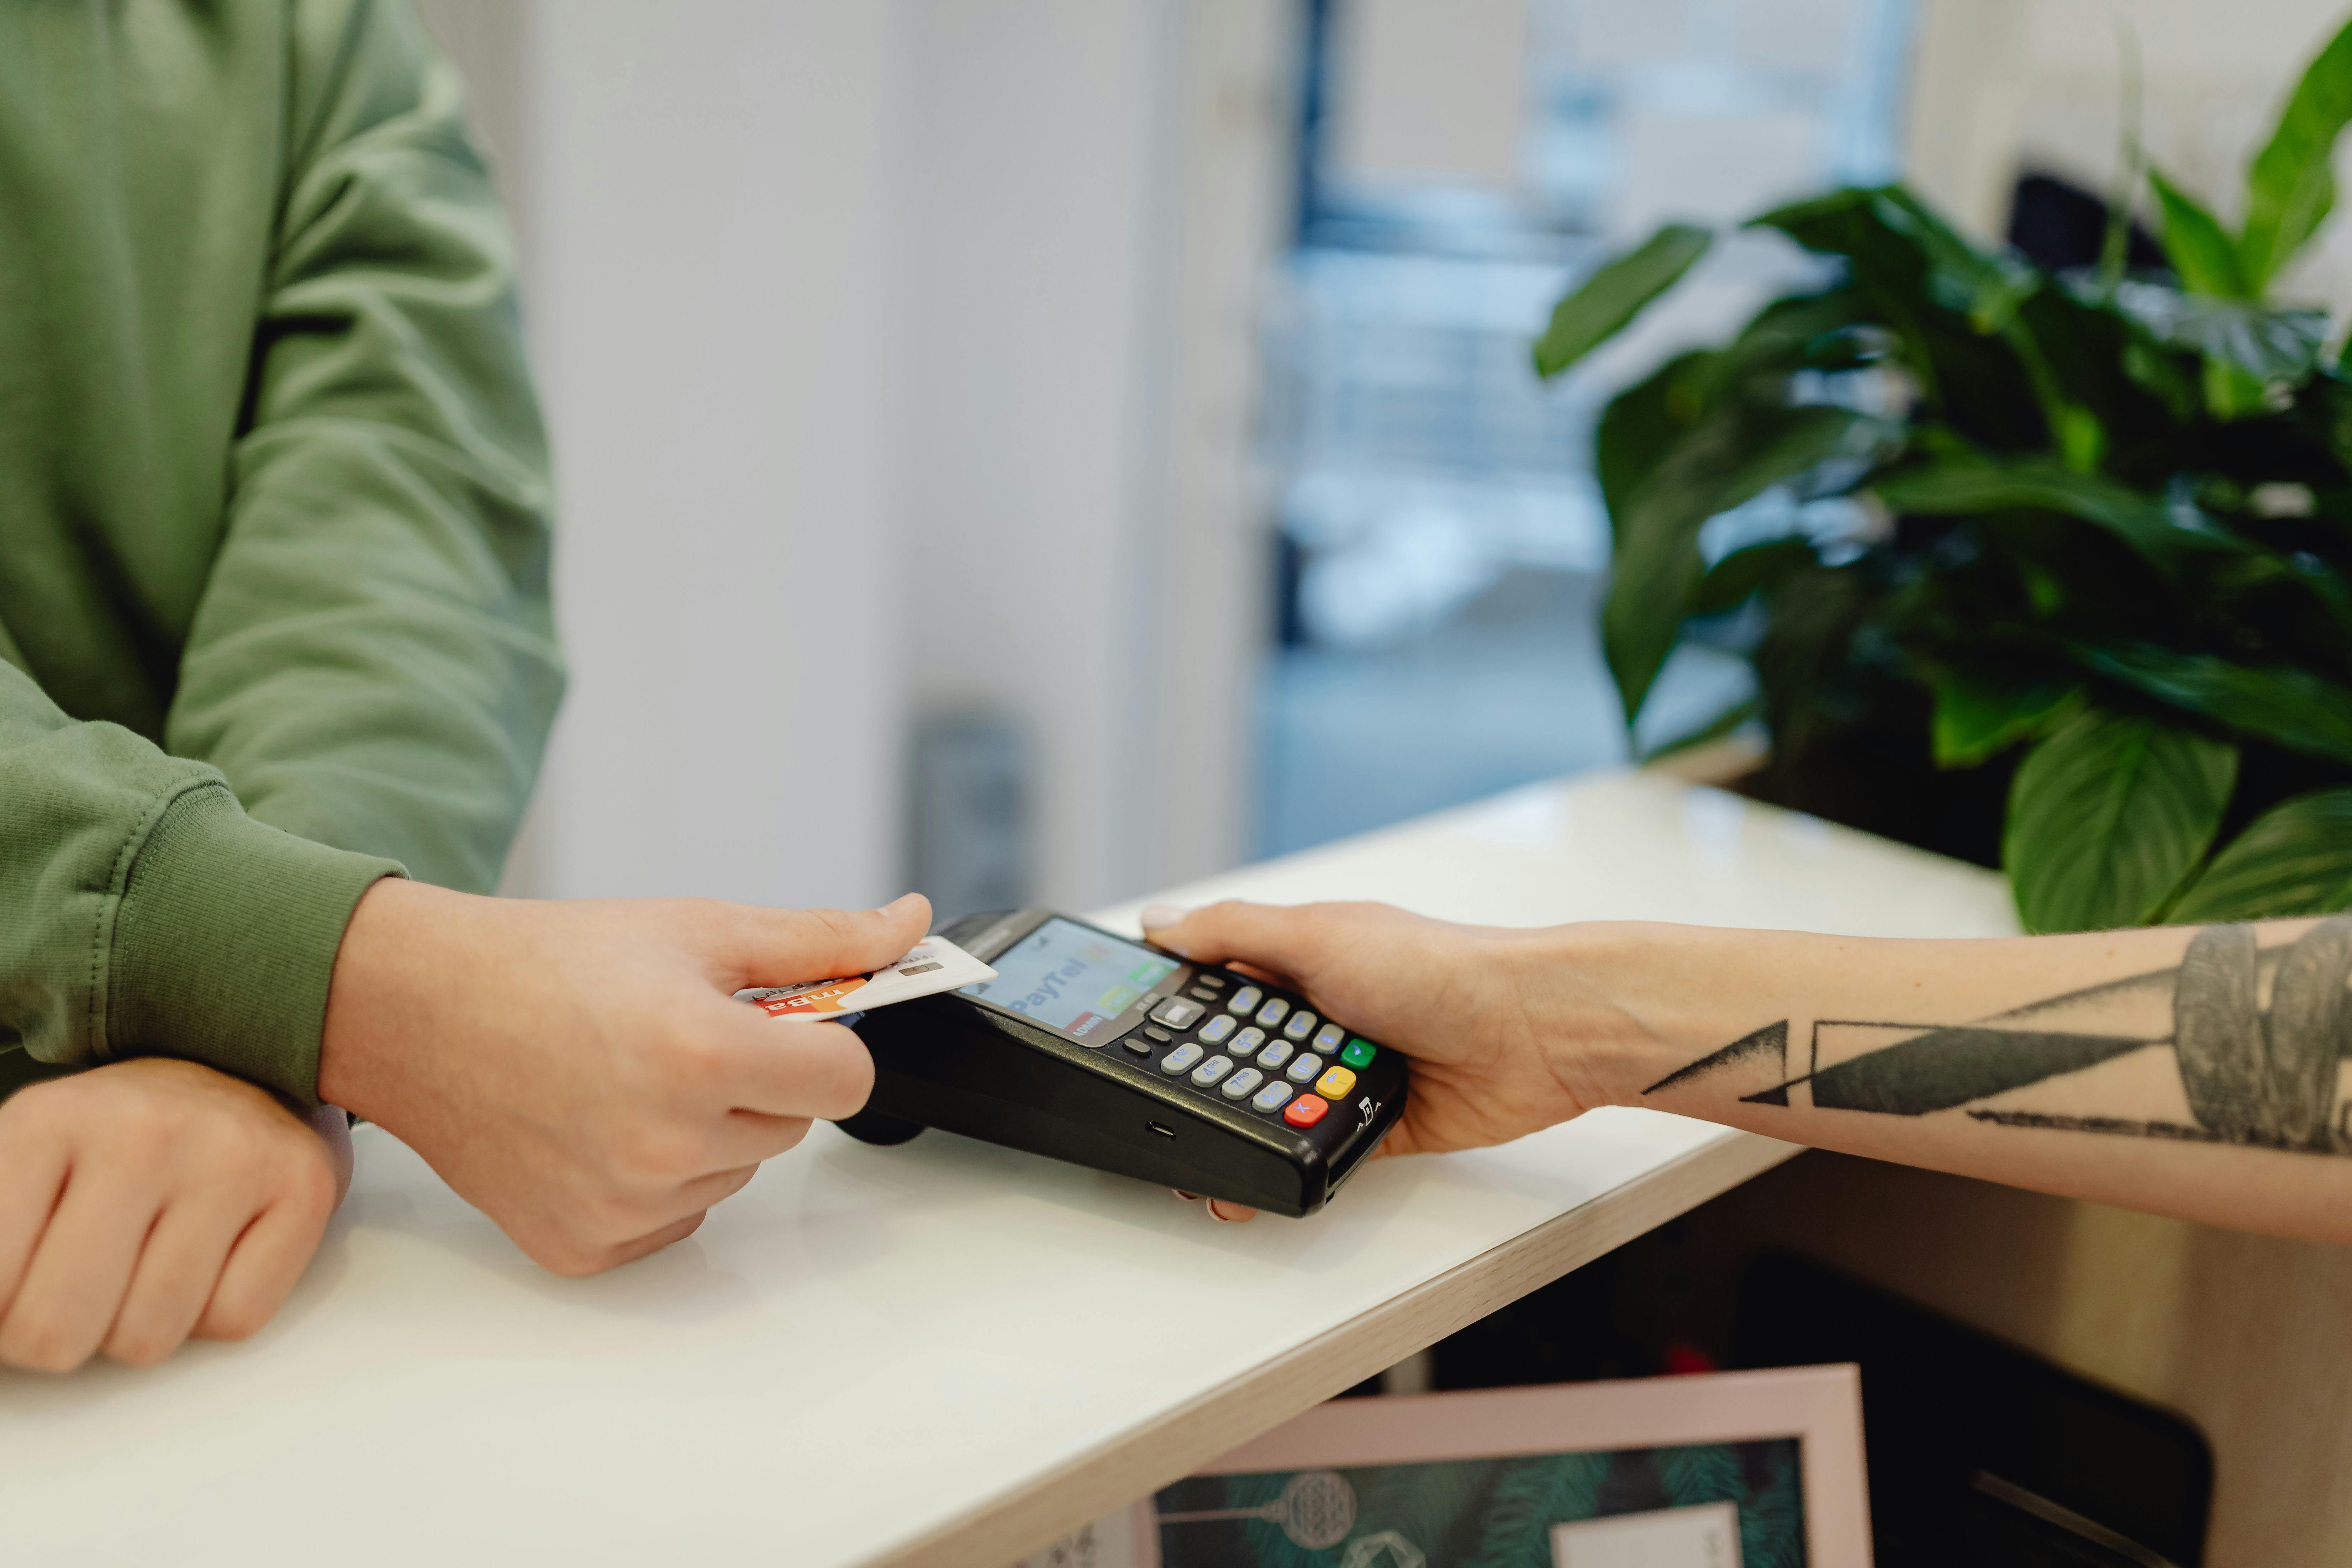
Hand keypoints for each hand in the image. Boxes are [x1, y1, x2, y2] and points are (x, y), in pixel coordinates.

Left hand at [0, 1058, 343, 1371]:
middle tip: (74, 1297)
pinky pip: (236, 1319)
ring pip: (149, 1335)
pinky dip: (215, 1312)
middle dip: (57, 1337)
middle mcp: (144, 1131)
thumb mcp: (22, 1160)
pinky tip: (212, 1258)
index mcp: (49, 1120)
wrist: (240, 1067)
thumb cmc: (120, 1136)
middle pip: (59, 1327)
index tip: (18, 1289)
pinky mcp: (304, 1186)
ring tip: (146, 1270)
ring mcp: (232, 1157)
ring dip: (139, 1327)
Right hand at [320, 883, 929, 1275]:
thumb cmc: (548, 963)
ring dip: (706, 1130)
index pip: (847, 1081)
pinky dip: (655, 1179)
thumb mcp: (697, 930)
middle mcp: (665, 1143)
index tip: (783, 1025)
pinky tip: (597, 1126)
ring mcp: (623, 1205)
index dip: (824, 1045)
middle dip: (757, 1080)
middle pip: (791, 1127)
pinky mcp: (584, 1246)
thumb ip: (819, 940)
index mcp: (702, 1056)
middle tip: (676, 1038)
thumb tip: (908, 926)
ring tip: (626, 1076)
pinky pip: (675, 1218)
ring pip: (734, 1172)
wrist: (417, 1009)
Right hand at [1142, 901, 1640, 1219]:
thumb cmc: (1441, 967)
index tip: (1137, 1042)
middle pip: (1241, 1055)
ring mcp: (1349, 1069)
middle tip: (1169, 1115)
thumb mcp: (1319, 934)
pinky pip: (1320, 1150)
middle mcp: (1323, 1013)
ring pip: (1275, 1109)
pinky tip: (1262, 1179)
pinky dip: (1293, 1163)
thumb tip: (1159, 922)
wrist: (1534, 1033)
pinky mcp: (1378, 1122)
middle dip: (1209, 1084)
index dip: (1178, 1013)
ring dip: (1250, 1129)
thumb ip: (1234, 932)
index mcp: (1302, 959)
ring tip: (1206, 1163)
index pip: (1220, 984)